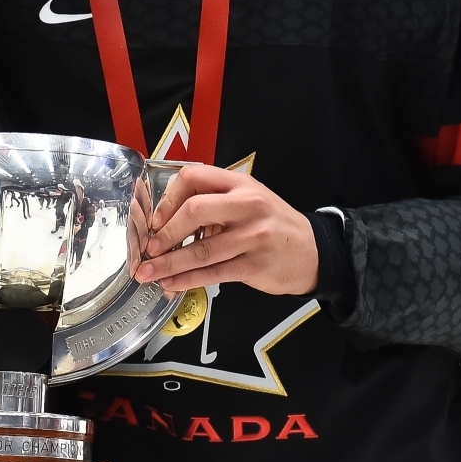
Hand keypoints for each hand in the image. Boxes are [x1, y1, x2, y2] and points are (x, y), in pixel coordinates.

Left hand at [134, 164, 317, 295]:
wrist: (312, 251)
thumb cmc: (271, 224)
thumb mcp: (247, 198)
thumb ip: (213, 200)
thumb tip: (164, 218)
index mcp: (239, 183)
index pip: (193, 177)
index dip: (168, 199)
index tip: (155, 220)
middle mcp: (247, 205)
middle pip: (195, 211)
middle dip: (165, 233)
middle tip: (148, 249)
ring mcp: (253, 236)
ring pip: (202, 249)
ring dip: (169, 263)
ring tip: (148, 272)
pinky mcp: (255, 265)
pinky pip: (214, 273)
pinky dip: (188, 279)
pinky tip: (172, 284)